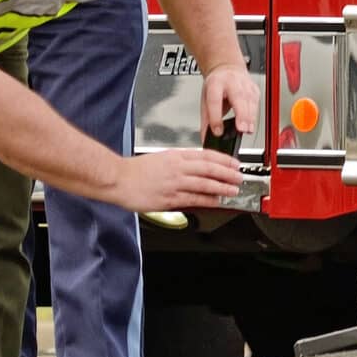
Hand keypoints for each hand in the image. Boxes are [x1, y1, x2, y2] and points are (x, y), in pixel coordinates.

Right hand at [114, 147, 242, 213]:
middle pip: (210, 169)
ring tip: (233, 190)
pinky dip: (208, 200)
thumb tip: (196, 169)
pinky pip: (193, 198)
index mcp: (176, 156)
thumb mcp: (161, 158)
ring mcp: (174, 183)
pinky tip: (216, 201)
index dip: (224, 160)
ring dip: (222, 187)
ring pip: (205, 184)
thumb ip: (179, 163)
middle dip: (228, 173)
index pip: (206, 155)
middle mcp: (177, 167)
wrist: (117, 179)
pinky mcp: (169, 197)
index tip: (234, 164)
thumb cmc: (135, 170)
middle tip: (239, 177)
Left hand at [202, 62, 260, 139]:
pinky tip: (251, 122)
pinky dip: (254, 114)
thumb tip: (206, 138)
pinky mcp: (254, 88)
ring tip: (248, 130)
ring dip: (250, 117)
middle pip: (238, 97)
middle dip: (241, 115)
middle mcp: (230, 80)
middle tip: (241, 129)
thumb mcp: (205, 99)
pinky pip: (256, 102)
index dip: (216, 117)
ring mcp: (244, 83)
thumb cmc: (216, 85)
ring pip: (250, 100)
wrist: (227, 68)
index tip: (218, 131)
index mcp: (215, 83)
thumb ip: (206, 120)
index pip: (215, 100)